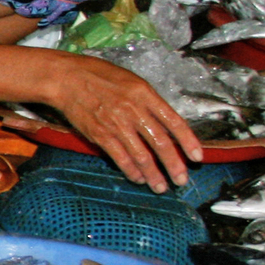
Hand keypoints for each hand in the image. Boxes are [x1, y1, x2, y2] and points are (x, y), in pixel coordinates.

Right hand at [34, 53, 201, 191]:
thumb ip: (149, 102)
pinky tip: (138, 179)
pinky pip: (120, 157)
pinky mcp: (100, 135)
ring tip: (161, 187)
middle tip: (181, 180)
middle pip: (161, 143)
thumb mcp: (132, 82)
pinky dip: (131, 171)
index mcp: (146, 95)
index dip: (188, 141)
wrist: (67, 79)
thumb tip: (164, 124)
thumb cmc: (100, 76)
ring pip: (142, 155)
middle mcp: (134, 111)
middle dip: (174, 165)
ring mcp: (117, 124)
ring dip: (153, 174)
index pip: (174, 122)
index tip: (197, 157)